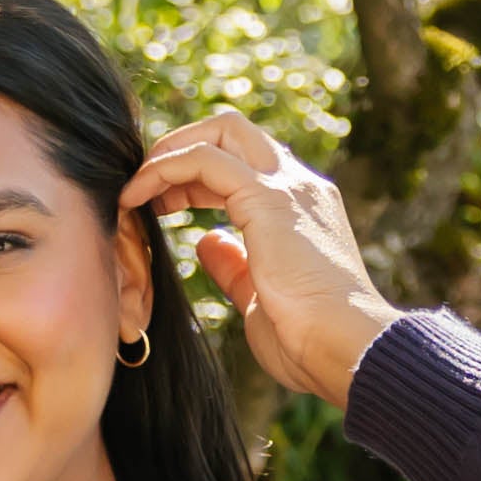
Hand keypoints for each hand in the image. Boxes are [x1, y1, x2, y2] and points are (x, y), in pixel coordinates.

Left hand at [119, 111, 392, 408]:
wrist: (346, 349)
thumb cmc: (309, 340)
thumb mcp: (259, 297)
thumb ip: (234, 266)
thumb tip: (206, 243)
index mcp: (302, 208)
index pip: (246, 163)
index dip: (197, 175)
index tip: (163, 204)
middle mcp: (299, 187)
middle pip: (232, 131)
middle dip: (182, 146)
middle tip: (145, 186)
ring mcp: (287, 187)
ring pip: (219, 131)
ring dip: (170, 153)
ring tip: (135, 189)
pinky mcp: (267, 198)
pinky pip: (203, 160)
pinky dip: (165, 169)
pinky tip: (138, 197)